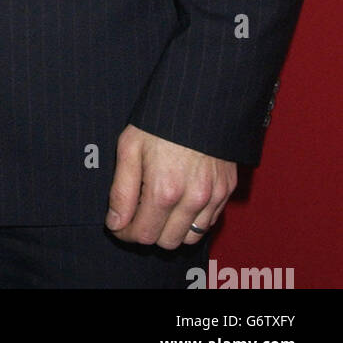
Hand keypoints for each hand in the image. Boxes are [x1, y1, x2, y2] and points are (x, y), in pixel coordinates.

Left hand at [106, 123, 236, 247]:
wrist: (199, 100)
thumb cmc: (159, 121)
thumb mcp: (129, 148)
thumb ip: (121, 190)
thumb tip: (115, 223)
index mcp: (164, 190)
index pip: (143, 234)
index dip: (125, 233)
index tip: (117, 224)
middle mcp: (192, 200)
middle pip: (166, 242)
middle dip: (147, 232)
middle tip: (136, 215)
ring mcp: (212, 197)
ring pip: (190, 238)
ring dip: (171, 230)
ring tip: (158, 209)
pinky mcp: (226, 190)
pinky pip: (209, 222)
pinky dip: (192, 220)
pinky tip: (179, 201)